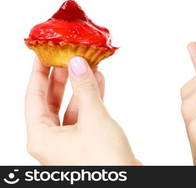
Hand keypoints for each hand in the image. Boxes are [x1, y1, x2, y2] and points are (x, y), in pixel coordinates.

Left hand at [25, 56, 140, 164]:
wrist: (128, 182)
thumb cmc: (104, 161)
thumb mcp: (93, 117)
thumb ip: (84, 88)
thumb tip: (77, 63)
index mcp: (42, 138)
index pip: (34, 97)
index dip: (38, 74)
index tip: (42, 54)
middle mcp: (51, 141)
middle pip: (50, 102)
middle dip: (61, 78)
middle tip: (65, 56)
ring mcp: (68, 142)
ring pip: (70, 107)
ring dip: (79, 87)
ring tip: (86, 65)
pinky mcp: (85, 142)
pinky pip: (83, 115)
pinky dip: (90, 98)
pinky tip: (98, 82)